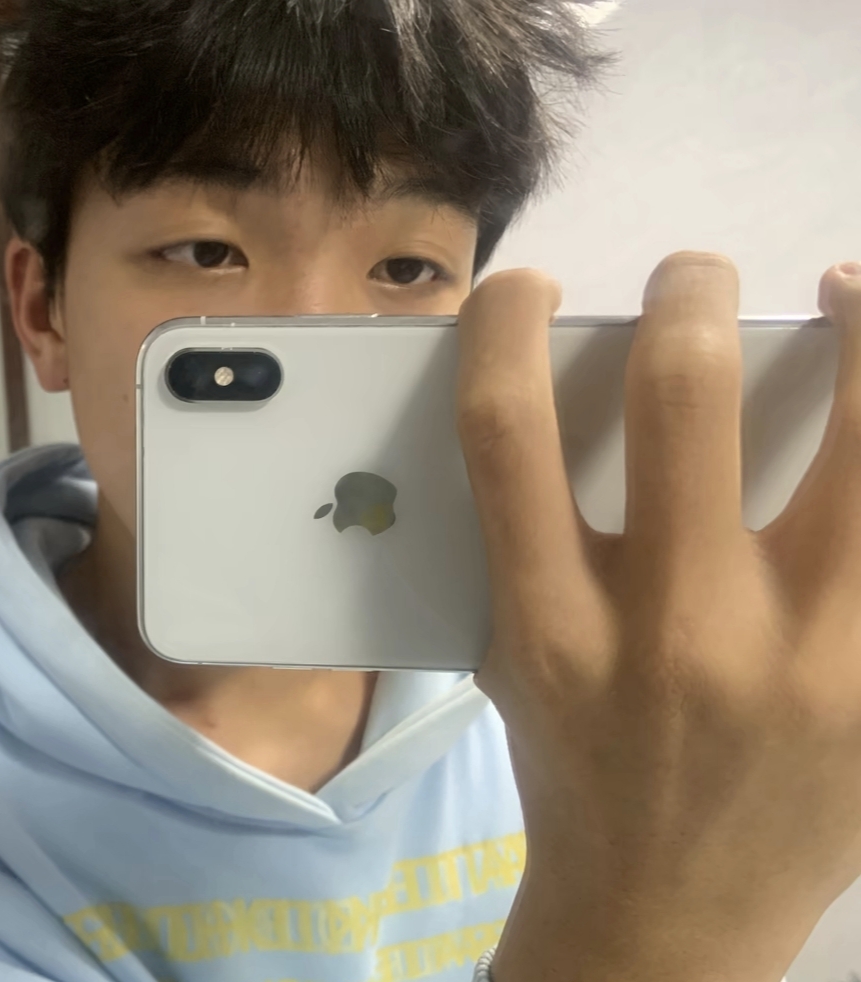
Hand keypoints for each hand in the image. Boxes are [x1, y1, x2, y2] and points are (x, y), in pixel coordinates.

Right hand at [456, 254, 860, 981]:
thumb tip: (555, 399)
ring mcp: (809, 661)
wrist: (665, 916)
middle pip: (685, 396)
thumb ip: (524, 542)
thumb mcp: (512, 661)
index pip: (505, 429)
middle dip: (690, 290)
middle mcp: (677, 635)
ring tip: (852, 290)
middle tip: (693, 275)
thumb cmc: (575, 770)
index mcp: (553, 629)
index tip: (526, 288)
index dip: (503, 323)